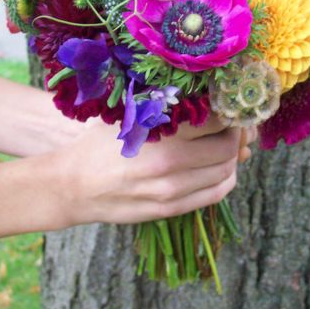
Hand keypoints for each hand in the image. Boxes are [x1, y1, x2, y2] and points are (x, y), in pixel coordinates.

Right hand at [54, 115, 243, 226]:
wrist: (74, 185)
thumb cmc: (101, 142)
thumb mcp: (130, 114)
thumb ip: (167, 106)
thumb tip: (208, 100)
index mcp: (160, 133)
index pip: (217, 121)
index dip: (229, 112)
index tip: (227, 106)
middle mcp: (171, 164)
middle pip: (227, 147)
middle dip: (235, 134)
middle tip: (231, 124)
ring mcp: (172, 191)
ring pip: (225, 172)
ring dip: (232, 157)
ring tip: (224, 144)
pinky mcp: (171, 209)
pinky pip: (215, 194)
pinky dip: (225, 178)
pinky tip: (218, 167)